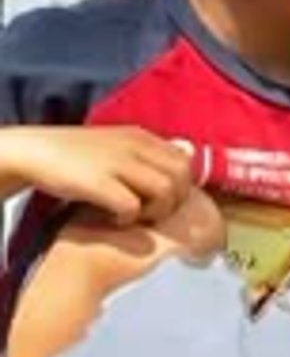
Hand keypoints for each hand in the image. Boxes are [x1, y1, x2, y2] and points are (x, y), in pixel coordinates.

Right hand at [0, 125, 195, 223]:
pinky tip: (115, 219)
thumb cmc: (79, 155)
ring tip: (135, 216)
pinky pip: (132, 205)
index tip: (165, 200)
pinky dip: (129, 218)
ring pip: (165, 191)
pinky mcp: (99, 182)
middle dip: (174, 201)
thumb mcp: (118, 145)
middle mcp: (134, 146)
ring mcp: (117, 163)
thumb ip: (149, 154)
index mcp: (141, 137)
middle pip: (182, 177)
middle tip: (153, 212)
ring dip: (155, 211)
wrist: (36, 152)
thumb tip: (188, 158)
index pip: (185, 161)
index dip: (182, 186)